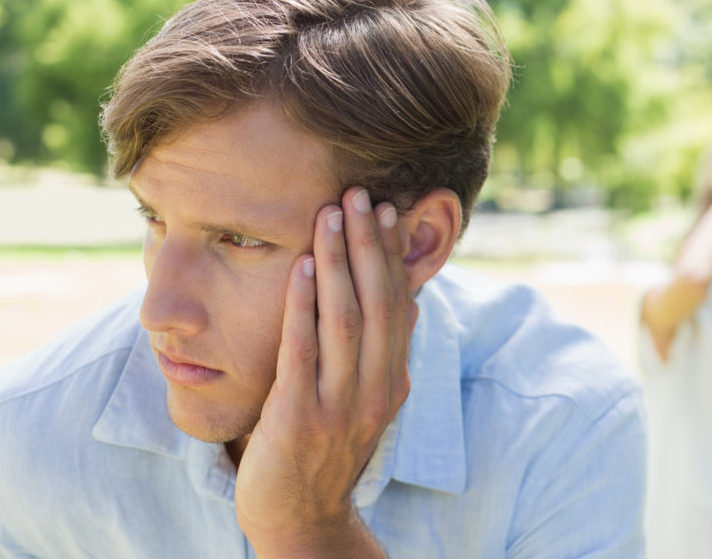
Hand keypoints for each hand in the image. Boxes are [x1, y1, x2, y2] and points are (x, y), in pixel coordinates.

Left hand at [235, 187, 415, 557]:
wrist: (299, 518)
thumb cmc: (325, 451)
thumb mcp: (366, 402)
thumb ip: (384, 354)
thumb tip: (412, 304)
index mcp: (393, 382)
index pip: (399, 305)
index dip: (392, 255)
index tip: (385, 210)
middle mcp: (375, 390)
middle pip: (377, 303)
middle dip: (368, 245)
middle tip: (358, 193)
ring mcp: (340, 406)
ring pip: (345, 320)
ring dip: (339, 261)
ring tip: (331, 213)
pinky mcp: (300, 419)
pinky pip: (304, 352)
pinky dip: (304, 306)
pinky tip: (302, 266)